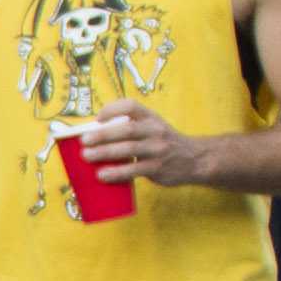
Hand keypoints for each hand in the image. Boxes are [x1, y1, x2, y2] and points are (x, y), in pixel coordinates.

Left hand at [82, 102, 199, 185]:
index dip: (113, 109)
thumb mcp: (153, 128)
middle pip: (126, 129)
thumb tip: (95, 134)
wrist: (195, 159)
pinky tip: (102, 175)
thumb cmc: (164, 143)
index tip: (97, 118)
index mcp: (151, 117)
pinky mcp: (157, 168)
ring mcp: (157, 149)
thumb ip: (132, 128)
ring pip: (128, 149)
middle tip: (84, 140)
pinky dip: (116, 173)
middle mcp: (155, 130)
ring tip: (86, 156)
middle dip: (103, 134)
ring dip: (104, 153)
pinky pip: (133, 170)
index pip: (131, 106)